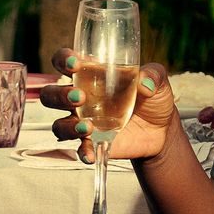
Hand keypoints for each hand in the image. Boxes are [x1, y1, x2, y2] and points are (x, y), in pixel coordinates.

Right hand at [41, 54, 179, 165]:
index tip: (75, 63)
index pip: (64, 62)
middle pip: (51, 95)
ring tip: (88, 127)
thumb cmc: (152, 98)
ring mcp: (83, 122)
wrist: (161, 130)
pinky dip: (82, 152)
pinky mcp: (93, 143)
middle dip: (59, 95)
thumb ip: (153, 75)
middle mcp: (80, 98)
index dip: (63, 60)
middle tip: (80, 97)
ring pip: (59, 124)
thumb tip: (144, 82)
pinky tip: (90, 153)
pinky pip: (79, 149)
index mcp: (91, 75)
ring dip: (68, 126)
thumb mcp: (158, 81)